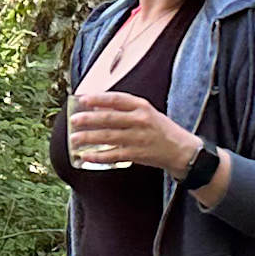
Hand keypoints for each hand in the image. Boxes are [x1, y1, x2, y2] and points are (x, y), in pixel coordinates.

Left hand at [68, 87, 199, 176]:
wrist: (180, 150)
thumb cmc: (160, 129)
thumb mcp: (146, 112)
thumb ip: (124, 109)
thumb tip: (96, 107)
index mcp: (142, 106)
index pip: (116, 99)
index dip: (98, 99)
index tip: (82, 99)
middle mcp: (140, 120)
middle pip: (109, 118)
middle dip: (88, 119)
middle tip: (73, 120)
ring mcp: (138, 138)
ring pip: (108, 137)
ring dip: (88, 138)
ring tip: (74, 139)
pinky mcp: (137, 154)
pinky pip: (113, 155)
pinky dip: (97, 156)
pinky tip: (85, 156)